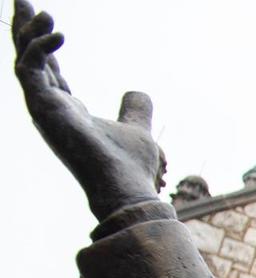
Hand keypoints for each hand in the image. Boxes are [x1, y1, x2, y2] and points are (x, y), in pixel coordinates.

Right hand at [13, 1, 165, 218]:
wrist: (127, 185)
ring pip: (22, 59)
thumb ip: (134, 109)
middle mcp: (50, 107)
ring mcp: (42, 107)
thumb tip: (137, 92)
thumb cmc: (130, 165)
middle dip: (24, 28)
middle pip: (28, 59)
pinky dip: (39, 47)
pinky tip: (59, 32)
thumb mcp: (135, 127)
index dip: (43, 42)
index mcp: (67, 108)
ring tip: (42, 9)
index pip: (47, 68)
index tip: (45, 16)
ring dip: (28, 32)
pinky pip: (29, 68)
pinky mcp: (41, 107)